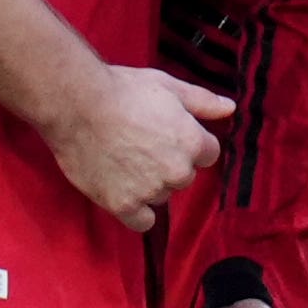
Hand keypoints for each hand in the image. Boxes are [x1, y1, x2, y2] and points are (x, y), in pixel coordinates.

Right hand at [45, 66, 230, 231]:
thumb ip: (202, 101)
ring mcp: (150, 191)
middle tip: (141, 144)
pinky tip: (124, 191)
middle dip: (169, 164)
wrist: (77, 105)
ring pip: (162, 196)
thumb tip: (229, 108)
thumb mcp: (167, 86)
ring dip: (150, 184)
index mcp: (192, 142)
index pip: (207, 154)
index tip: (166, 133)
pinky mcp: (123, 205)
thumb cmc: (122, 90)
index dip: (188, 142)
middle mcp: (176, 171)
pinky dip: (136, 210)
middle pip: (184, 176)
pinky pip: (142, 221)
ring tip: (124, 160)